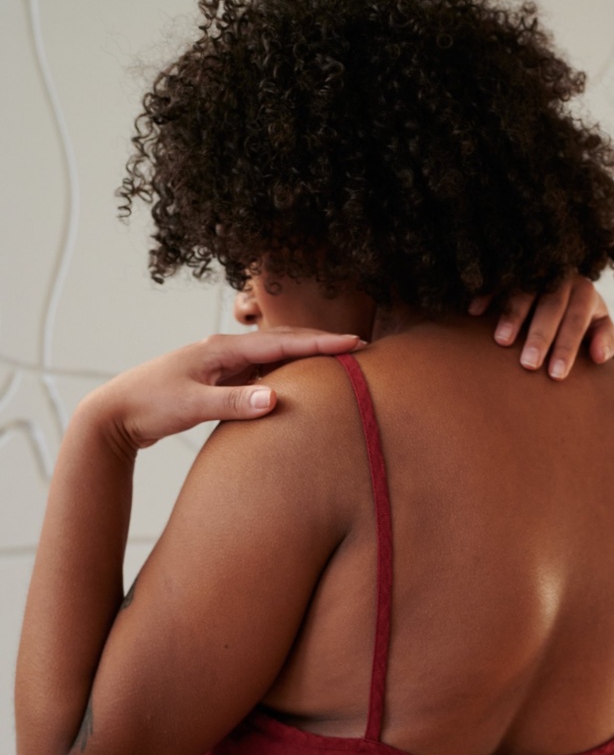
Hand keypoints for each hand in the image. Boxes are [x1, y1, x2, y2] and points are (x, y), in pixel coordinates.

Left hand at [80, 327, 366, 451]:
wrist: (116, 413)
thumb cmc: (149, 405)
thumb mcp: (192, 406)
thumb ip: (233, 403)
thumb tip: (274, 398)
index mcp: (222, 349)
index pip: (282, 342)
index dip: (321, 343)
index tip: (354, 343)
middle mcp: (224, 351)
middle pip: (282, 341)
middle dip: (320, 343)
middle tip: (357, 347)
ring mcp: (221, 365)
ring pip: (273, 357)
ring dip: (304, 356)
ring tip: (337, 362)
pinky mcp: (217, 381)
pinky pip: (260, 373)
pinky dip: (284, 374)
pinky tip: (296, 384)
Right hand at [468, 274, 613, 378]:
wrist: (563, 287)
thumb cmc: (581, 317)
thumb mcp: (599, 326)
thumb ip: (605, 340)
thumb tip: (599, 356)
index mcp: (585, 292)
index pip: (576, 320)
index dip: (567, 348)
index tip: (557, 375)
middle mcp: (561, 277)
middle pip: (551, 306)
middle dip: (540, 336)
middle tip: (529, 365)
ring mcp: (534, 271)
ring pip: (524, 291)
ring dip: (512, 315)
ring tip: (502, 342)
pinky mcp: (512, 270)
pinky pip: (498, 280)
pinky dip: (486, 295)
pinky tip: (474, 313)